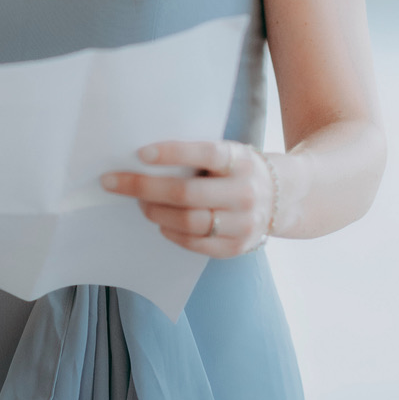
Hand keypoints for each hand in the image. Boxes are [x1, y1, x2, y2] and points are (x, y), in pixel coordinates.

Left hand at [100, 140, 274, 256]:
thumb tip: (144, 158)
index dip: (172, 153)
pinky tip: (160, 223)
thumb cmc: (238, 168)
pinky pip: (197, 244)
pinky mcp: (238, 247)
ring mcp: (244, 223)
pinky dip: (172, 233)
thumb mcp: (229, 152)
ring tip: (140, 203)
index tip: (141, 153)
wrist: (284, 195)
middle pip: (187, 193)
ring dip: (156, 212)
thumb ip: (198, 155)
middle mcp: (245, 192)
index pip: (205, 153)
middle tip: (114, 182)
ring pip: (189, 222)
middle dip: (144, 188)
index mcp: (241, 160)